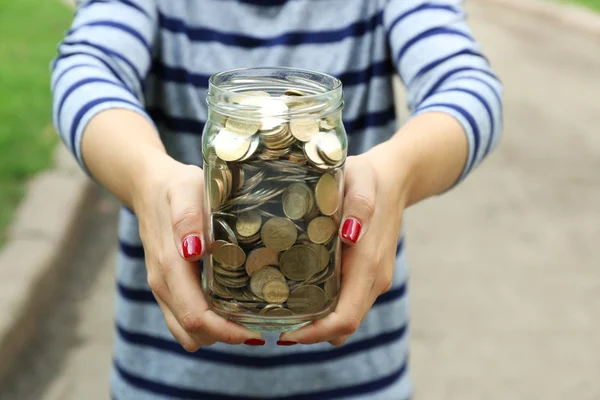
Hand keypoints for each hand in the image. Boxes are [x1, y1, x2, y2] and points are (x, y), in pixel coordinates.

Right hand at [133, 156, 262, 350]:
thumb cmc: (176, 187)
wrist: (149, 187)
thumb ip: (187, 218)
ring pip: (187, 331)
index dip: (225, 331)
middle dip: (225, 337)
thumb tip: (193, 251)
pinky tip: (229, 310)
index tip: (255, 331)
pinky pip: (182, 319)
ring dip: (216, 334)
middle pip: (192, 331)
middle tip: (261, 328)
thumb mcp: (186, 191)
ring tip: (249, 322)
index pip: (195, 316)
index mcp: (169, 265)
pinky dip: (206, 325)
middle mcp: (163, 283)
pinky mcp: (166, 287)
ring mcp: (162, 288)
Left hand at [279, 145, 408, 345]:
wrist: (393, 179)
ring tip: (279, 313)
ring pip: (344, 317)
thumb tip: (350, 233)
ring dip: (316, 323)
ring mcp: (373, 279)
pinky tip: (298, 294)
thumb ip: (359, 204)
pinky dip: (324, 309)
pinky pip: (346, 302)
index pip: (345, 318)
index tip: (284, 333)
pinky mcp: (368, 274)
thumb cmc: (369, 178)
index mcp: (369, 264)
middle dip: (309, 333)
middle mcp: (374, 279)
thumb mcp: (361, 179)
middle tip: (271, 324)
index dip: (315, 333)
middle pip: (342, 326)